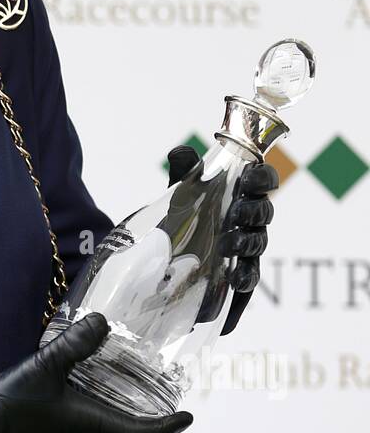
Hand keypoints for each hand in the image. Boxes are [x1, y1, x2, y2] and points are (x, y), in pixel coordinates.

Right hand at [0, 312, 193, 432]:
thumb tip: (103, 320)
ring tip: (136, 401)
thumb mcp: (47, 365)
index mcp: (90, 425)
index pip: (140, 432)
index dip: (167, 426)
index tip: (188, 417)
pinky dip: (103, 418)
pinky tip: (92, 398)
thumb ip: (75, 342)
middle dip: (151, 427)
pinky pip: (88, 430)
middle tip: (168, 411)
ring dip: (127, 423)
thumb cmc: (14, 401)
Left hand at [166, 144, 278, 335]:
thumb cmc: (185, 211)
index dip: (263, 178)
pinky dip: (246, 278)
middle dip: (254, 211)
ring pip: (259, 243)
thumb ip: (184, 171)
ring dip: (247, 243)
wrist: (168, 248)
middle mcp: (249, 219)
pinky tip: (237, 281)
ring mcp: (247, 246)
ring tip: (228, 245)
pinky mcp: (239, 272)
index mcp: (242, 193)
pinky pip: (250, 276)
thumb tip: (180, 152)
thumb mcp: (182, 190)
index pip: (265, 181)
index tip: (249, 179)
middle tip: (236, 213)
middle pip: (265, 213)